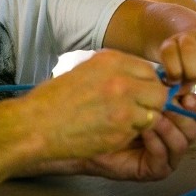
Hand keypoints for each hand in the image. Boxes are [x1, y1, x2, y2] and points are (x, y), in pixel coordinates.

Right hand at [19, 50, 168, 159]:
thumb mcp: (83, 70)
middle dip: (150, 102)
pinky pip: (138, 132)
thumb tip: (136, 77)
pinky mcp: (121, 132)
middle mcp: (122, 82)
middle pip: (158, 93)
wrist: (37, 124)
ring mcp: (124, 109)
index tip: (138, 92)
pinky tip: (108, 131)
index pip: (149, 70)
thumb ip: (112, 71)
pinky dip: (128, 133)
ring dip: (141, 119)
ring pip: (152, 115)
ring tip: (119, 121)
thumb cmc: (53, 98)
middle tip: (135, 109)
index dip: (146, 83)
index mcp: (111, 61)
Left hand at [85, 93, 195, 180]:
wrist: (86, 136)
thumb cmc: (108, 113)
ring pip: (183, 142)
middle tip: (168, 104)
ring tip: (153, 116)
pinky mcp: (156, 170)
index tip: (185, 93)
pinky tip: (143, 130)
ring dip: (169, 126)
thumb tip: (172, 80)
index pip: (195, 110)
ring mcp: (167, 155)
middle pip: (194, 126)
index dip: (194, 102)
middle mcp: (174, 137)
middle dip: (182, 114)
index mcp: (173, 118)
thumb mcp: (134, 96)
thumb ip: (154, 89)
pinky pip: (164, 156)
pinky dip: (155, 141)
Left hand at [158, 29, 195, 89]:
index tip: (176, 82)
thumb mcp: (176, 73)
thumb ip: (177, 85)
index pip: (169, 52)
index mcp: (170, 44)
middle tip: (195, 85)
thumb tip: (184, 96)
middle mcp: (187, 36)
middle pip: (189, 51)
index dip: (173, 71)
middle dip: (193, 74)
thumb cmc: (184, 67)